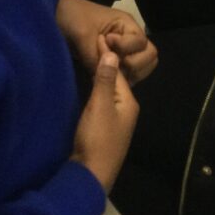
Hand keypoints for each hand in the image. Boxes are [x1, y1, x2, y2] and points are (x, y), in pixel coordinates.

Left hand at [57, 0, 157, 84]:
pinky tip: (109, 79)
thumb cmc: (74, 18)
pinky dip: (124, 78)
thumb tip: (105, 79)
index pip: (142, 43)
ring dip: (130, 73)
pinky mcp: (117, 60)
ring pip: (143, 66)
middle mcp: (130, 37)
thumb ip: (95, 57)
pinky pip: (130, 72)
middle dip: (134, 64)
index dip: (126, 48)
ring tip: (111, 73)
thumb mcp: (83, 35)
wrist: (58, 17)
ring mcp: (125, 49)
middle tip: (114, 65)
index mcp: (126, 24)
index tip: (107, 44)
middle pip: (150, 55)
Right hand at [71, 41, 138, 192]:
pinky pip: (101, 104)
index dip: (107, 55)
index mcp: (128, 103)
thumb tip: (112, 54)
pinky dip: (95, 92)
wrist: (90, 176)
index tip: (96, 37)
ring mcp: (115, 123)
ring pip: (108, 94)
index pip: (118, 72)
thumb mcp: (100, 106)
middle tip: (90, 45)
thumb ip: (105, 80)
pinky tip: (85, 89)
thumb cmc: (97, 138)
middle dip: (104, 65)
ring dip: (99, 79)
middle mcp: (125, 111)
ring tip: (86, 62)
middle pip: (114, 83)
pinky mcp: (103, 132)